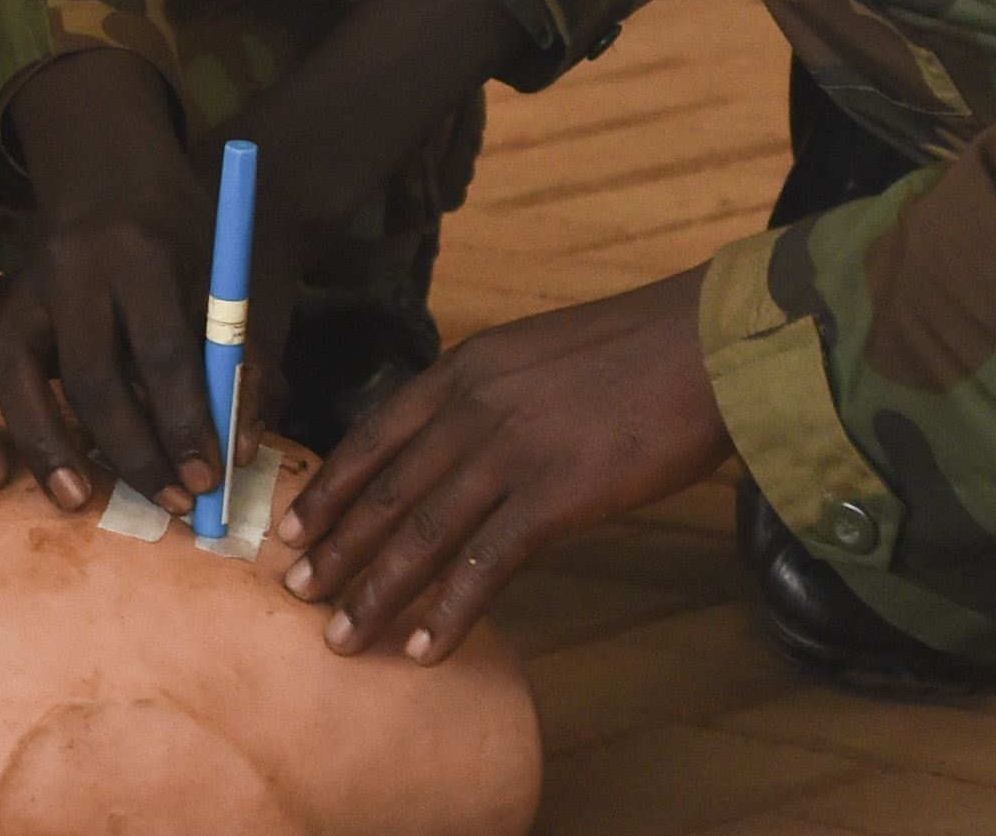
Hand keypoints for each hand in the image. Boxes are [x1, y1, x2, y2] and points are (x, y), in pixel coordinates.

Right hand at [0, 50, 257, 511]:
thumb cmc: (181, 239)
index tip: (208, 480)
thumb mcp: (221, 276)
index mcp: (139, 253)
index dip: (187, 422)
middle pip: (91, 374)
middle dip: (132, 451)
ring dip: (44, 444)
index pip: (162, 350)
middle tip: (170, 504)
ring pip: (13, 373)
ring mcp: (22, 295)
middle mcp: (69, 271)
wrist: (116, 182)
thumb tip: (237, 452)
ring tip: (76, 499)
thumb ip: (234, 358)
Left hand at [275, 269, 723, 662]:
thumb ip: (486, 396)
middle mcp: (470, 412)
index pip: (373, 437)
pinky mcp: (554, 498)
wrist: (701, 346)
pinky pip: (487, 565)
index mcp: (460, 372)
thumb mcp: (531, 356)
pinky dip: (452, 612)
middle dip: (336, 549)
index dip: (330, 488)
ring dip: (377, 593)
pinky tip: (426, 648)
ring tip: (342, 636)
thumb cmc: (629, 351)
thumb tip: (456, 441)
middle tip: (296, 592)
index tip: (293, 528)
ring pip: (422, 535)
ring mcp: (508, 455)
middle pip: (385, 492)